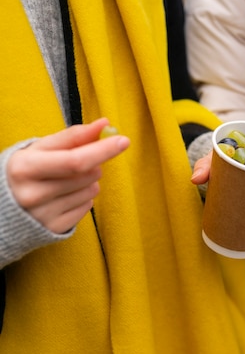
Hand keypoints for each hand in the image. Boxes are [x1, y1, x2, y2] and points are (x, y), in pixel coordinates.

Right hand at [6, 118, 129, 233]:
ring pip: (91, 190)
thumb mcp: (40, 149)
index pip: (75, 160)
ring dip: (90, 181)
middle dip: (94, 164)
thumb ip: (72, 136)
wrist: (4, 205)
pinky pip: (88, 207)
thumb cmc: (27, 169)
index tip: (123, 140)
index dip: (103, 150)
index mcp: (24, 168)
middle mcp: (32, 194)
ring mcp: (43, 215)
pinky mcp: (55, 229)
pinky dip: (85, 198)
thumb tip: (104, 125)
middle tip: (79, 162)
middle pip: (87, 175)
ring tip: (67, 180)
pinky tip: (66, 196)